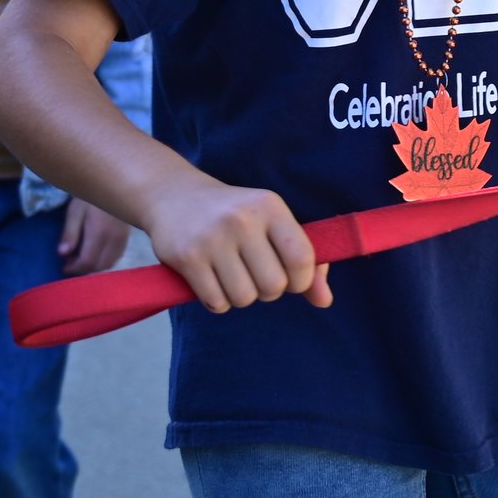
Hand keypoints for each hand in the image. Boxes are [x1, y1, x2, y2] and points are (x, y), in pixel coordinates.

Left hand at [57, 197, 132, 275]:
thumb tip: (63, 254)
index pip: (88, 261)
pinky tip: (96, 252)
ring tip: (82, 258)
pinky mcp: (128, 236)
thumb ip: (70, 233)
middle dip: (84, 269)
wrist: (116, 182)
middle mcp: (115, 238)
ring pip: (110, 263)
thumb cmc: (90, 194)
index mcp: (99, 232)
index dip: (74, 268)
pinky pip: (117, 256)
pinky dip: (105, 260)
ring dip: (95, 265)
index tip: (63, 267)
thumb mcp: (75, 210)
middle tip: (70, 263)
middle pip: (100, 266)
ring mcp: (124, 238)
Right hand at [143, 174, 333, 315]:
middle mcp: (242, 220)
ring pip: (244, 298)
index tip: (292, 281)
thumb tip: (325, 302)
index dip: (302, 281)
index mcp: (270, 207)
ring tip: (234, 277)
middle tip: (257, 276)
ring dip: (242, 297)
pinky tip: (213, 281)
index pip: (301, 258)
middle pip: (273, 286)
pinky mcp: (187, 257)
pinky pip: (216, 302)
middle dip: (269, 291)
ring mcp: (212, 238)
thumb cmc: (235, 216)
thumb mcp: (272, 224)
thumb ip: (305, 262)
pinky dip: (219, 301)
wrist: (172, 195)